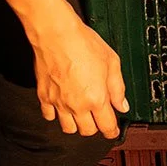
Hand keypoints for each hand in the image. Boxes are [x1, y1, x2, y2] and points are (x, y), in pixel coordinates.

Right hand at [33, 12, 127, 138]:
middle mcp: (77, 105)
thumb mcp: (112, 62)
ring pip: (68, 128)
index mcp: (96, 98)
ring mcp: (58, 102)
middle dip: (96, 127)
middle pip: (87, 131)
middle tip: (99, 117)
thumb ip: (118, 87)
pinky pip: (49, 116)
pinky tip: (62, 105)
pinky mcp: (44, 96)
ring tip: (81, 113)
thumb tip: (122, 105)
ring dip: (77, 124)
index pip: (106, 127)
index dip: (112, 131)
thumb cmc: (83, 43)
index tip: (113, 130)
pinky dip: (56, 115)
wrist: (56, 34)